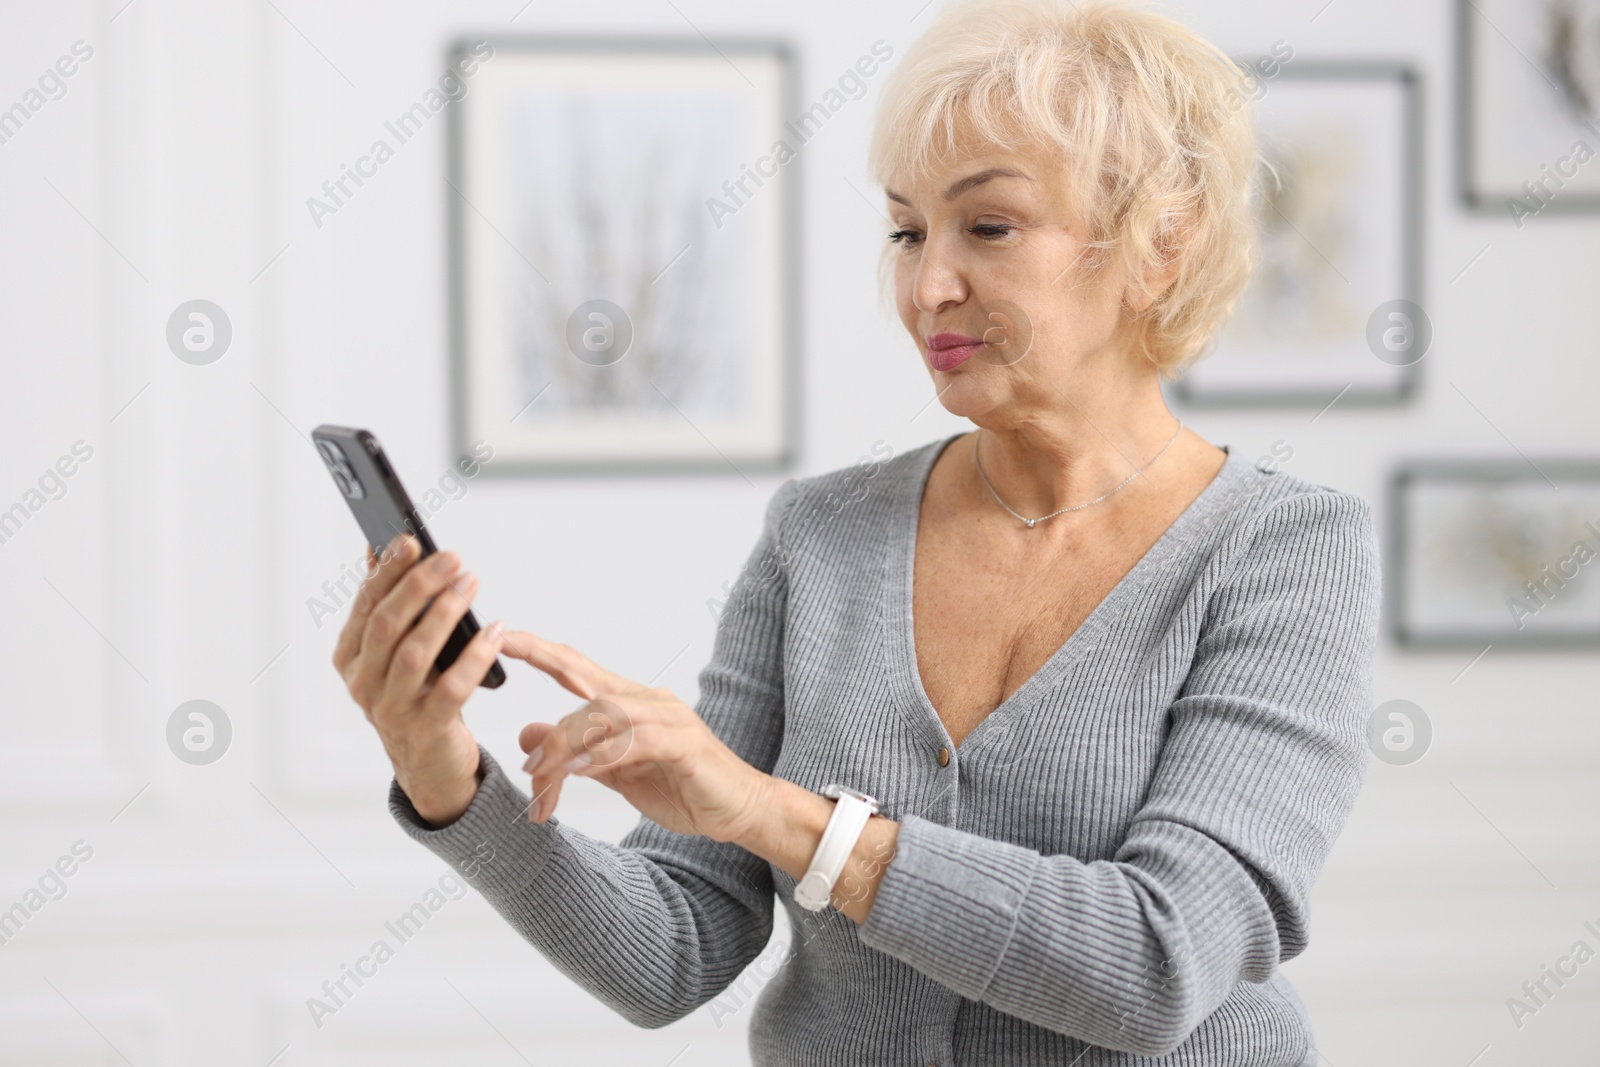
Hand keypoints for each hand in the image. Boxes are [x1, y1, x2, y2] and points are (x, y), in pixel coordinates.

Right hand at [332, 534, 506, 826]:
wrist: (430, 763)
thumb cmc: (416, 694)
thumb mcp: (396, 651)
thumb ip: (388, 605)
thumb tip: (381, 549)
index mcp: (350, 658)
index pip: (366, 606)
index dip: (387, 572)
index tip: (410, 540)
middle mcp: (362, 683)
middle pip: (387, 625)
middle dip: (419, 586)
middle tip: (452, 558)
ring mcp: (391, 709)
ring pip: (414, 654)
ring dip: (445, 613)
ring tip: (470, 583)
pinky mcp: (426, 729)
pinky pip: (451, 688)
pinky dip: (474, 657)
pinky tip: (495, 632)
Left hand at [502, 631, 771, 841]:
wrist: (739, 808)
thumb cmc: (682, 786)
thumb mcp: (615, 771)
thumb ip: (575, 752)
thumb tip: (528, 735)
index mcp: (629, 703)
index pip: (577, 669)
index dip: (540, 652)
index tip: (502, 638)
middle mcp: (648, 701)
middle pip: (586, 696)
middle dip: (551, 729)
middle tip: (528, 766)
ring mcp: (668, 719)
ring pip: (604, 718)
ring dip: (570, 750)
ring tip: (552, 783)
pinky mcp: (684, 744)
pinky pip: (636, 742)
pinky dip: (605, 756)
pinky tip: (583, 773)